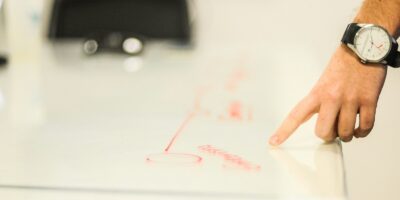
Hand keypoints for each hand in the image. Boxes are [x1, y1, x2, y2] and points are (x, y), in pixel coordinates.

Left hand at [269, 45, 386, 144]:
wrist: (365, 46)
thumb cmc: (344, 64)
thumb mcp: (324, 81)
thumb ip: (320, 101)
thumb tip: (322, 122)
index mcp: (317, 92)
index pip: (295, 115)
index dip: (284, 131)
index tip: (273, 142)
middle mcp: (331, 97)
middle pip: (323, 132)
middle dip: (327, 136)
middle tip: (332, 130)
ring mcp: (351, 99)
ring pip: (345, 133)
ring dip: (347, 135)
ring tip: (348, 128)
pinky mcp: (369, 99)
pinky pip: (365, 126)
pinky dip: (362, 132)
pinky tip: (359, 128)